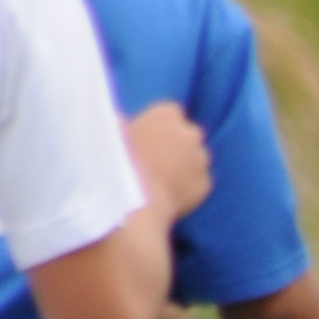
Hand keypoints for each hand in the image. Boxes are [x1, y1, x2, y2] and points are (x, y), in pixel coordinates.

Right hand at [125, 101, 212, 223]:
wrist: (136, 204)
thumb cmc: (119, 164)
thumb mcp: (112, 134)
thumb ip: (121, 123)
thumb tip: (119, 119)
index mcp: (166, 115)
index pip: (170, 113)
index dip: (160, 126)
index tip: (149, 138)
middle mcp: (190, 133)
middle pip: (187, 134)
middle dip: (177, 144)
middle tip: (158, 160)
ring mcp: (201, 158)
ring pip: (196, 158)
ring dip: (186, 164)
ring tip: (164, 179)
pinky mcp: (206, 183)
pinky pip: (199, 181)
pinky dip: (190, 185)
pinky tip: (172, 193)